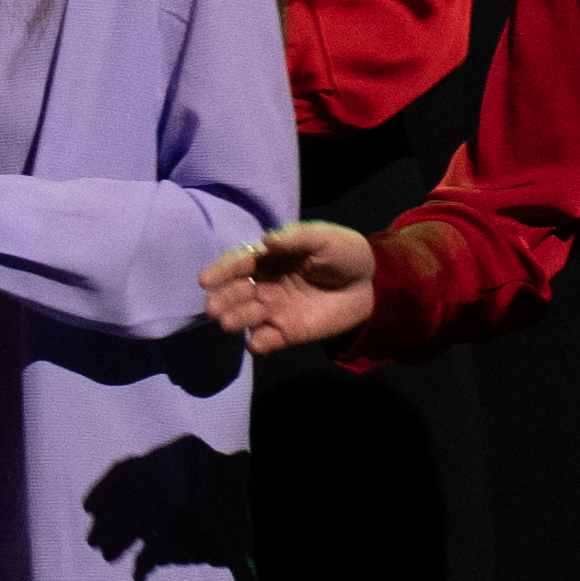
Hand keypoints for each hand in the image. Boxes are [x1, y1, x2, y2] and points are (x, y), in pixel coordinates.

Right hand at [203, 221, 384, 357]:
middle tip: (214, 308)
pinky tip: (259, 342)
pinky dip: (258, 343)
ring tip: (229, 322)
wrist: (373, 285)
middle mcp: (263, 285)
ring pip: (242, 316)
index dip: (221, 271)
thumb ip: (297, 237)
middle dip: (221, 299)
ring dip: (234, 319)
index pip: (237, 264)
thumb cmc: (344, 255)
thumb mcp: (324, 238)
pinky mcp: (285, 332)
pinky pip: (264, 340)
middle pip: (233, 292)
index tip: (206, 280)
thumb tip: (266, 240)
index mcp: (266, 260)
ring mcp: (272, 309)